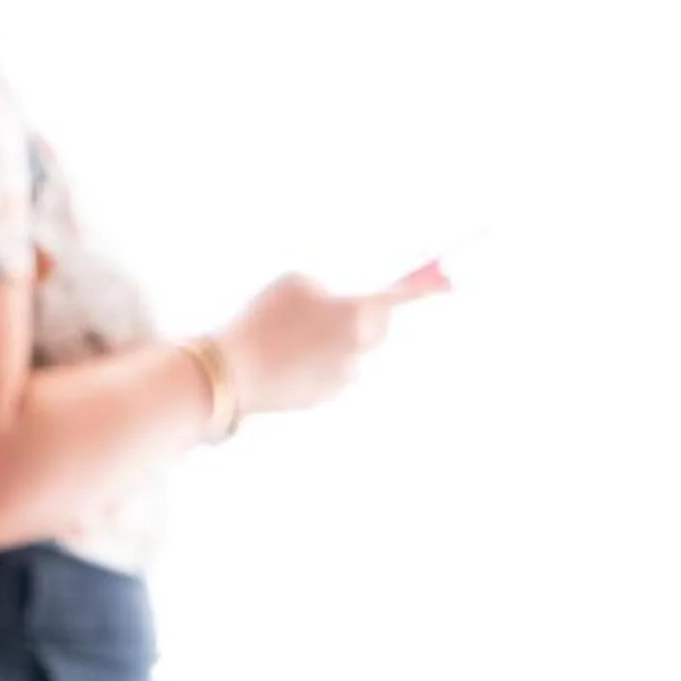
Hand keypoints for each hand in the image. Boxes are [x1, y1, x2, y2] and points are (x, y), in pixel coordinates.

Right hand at [215, 261, 446, 416]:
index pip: (402, 297)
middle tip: (329, 309)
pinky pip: (328, 374)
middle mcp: (359, 349)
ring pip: (349, 353)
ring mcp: (342, 378)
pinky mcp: (321, 398)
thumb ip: (328, 287)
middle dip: (360, 318)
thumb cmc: (263, 321)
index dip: (427, 287)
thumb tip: (338, 300)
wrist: (230, 375)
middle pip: (376, 328)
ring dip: (330, 344)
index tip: (449, 284)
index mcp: (359, 314)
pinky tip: (281, 360)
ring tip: (287, 338)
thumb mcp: (295, 282)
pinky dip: (312, 365)